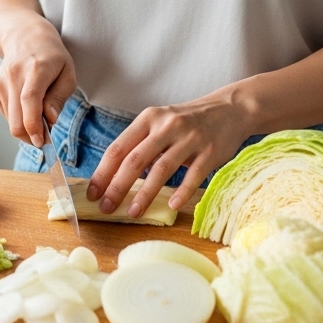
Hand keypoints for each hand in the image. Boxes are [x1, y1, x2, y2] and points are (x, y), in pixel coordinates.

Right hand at [0, 20, 76, 147]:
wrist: (24, 36)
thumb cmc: (51, 56)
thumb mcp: (67, 72)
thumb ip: (59, 97)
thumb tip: (50, 120)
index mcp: (36, 69)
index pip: (30, 99)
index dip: (34, 124)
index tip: (41, 141)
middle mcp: (14, 76)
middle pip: (16, 119)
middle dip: (31, 136)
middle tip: (46, 137)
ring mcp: (1, 83)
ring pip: (11, 122)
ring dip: (26, 128)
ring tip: (40, 115)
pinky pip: (7, 116)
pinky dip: (18, 119)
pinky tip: (27, 106)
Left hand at [86, 85, 253, 216]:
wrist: (229, 109)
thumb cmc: (187, 121)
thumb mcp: (160, 123)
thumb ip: (140, 143)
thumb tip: (113, 176)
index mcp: (149, 118)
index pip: (119, 147)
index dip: (103, 172)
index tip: (92, 193)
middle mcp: (166, 126)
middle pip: (135, 159)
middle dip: (117, 186)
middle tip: (106, 207)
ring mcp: (190, 138)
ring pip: (162, 169)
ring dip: (145, 194)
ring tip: (133, 212)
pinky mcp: (210, 151)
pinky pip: (193, 175)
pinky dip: (182, 192)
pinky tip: (172, 206)